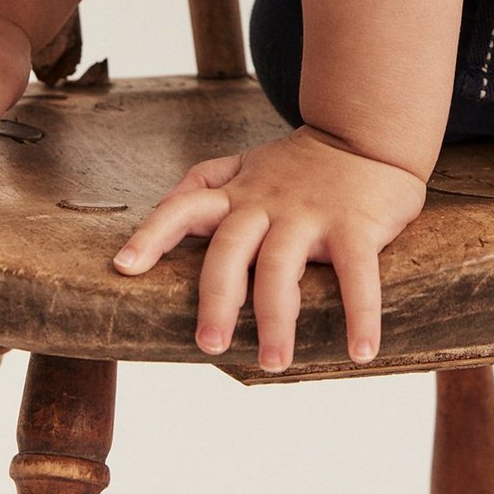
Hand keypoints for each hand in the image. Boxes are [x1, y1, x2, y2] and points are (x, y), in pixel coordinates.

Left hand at [111, 125, 427, 371]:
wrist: (368, 129)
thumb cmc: (305, 160)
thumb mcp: (250, 162)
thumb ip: (208, 180)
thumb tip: (165, 205)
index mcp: (240, 192)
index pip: (185, 206)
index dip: (153, 233)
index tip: (124, 267)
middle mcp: (268, 202)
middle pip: (230, 249)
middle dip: (216, 298)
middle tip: (210, 344)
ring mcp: (310, 213)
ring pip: (282, 266)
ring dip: (276, 319)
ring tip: (274, 364)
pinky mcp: (355, 225)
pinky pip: (356, 274)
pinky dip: (360, 314)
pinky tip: (361, 350)